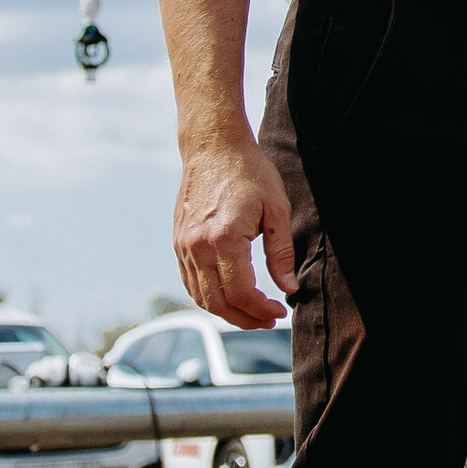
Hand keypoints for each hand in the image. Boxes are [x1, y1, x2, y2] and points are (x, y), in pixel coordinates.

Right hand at [174, 134, 295, 328]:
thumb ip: (281, 253)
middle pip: (218, 302)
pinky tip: (229, 297)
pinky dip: (208, 297)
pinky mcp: (178, 243)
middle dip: (245, 318)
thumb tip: (288, 288)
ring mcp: (183, 246)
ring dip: (226, 312)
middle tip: (268, 320)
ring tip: (252, 313)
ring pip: (201, 297)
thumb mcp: (277, 208)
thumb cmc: (250, 172)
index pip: (241, 293)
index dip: (261, 310)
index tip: (279, 312)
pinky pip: (190, 282)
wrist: (213, 147)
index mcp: (224, 237)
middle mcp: (198, 246)